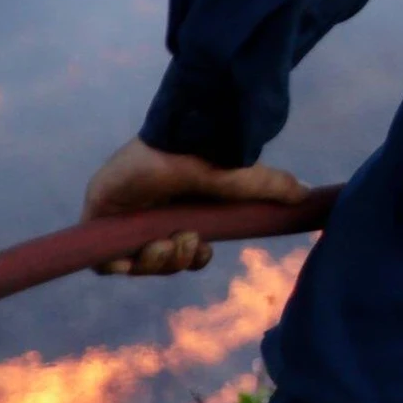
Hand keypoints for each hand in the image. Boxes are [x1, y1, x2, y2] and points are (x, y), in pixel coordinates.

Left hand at [80, 136, 308, 275]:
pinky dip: (123, 264)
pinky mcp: (97, 219)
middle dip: (175, 261)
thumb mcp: (240, 180)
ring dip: (157, 261)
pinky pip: (104, 263)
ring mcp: (121, 218)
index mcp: (175, 210)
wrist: (175, 137)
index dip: (189, 259)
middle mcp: (147, 215)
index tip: (202, 251)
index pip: (179, 249)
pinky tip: (141, 249)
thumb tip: (305, 194)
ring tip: (167, 241)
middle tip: (186, 241)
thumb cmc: (204, 154)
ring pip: (134, 264)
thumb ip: (269, 188)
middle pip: (157, 260)